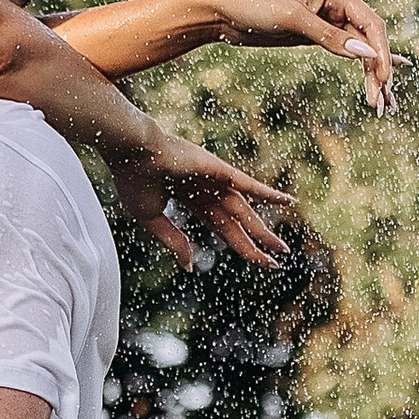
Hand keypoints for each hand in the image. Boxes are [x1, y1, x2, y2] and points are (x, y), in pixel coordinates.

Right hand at [103, 126, 296, 272]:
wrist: (130, 153)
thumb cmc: (133, 180)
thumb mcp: (151, 219)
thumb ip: (173, 241)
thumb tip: (189, 265)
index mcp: (189, 198)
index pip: (220, 227)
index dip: (236, 244)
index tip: (250, 260)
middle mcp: (206, 189)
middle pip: (236, 222)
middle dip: (254, 242)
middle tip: (275, 261)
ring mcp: (214, 179)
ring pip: (244, 211)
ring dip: (263, 231)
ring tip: (282, 250)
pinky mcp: (219, 170)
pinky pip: (249, 185)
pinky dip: (268, 194)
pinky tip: (288, 202)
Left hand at [205, 0, 394, 112]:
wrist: (223, 10)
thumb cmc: (254, 6)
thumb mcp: (292, 21)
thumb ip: (329, 37)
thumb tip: (366, 52)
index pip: (371, 24)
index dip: (382, 52)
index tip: (385, 79)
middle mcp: (336, 3)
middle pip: (368, 38)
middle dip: (379, 69)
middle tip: (383, 102)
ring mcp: (326, 19)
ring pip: (358, 48)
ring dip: (370, 72)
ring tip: (380, 102)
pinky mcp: (315, 34)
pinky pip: (344, 50)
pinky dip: (356, 67)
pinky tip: (371, 80)